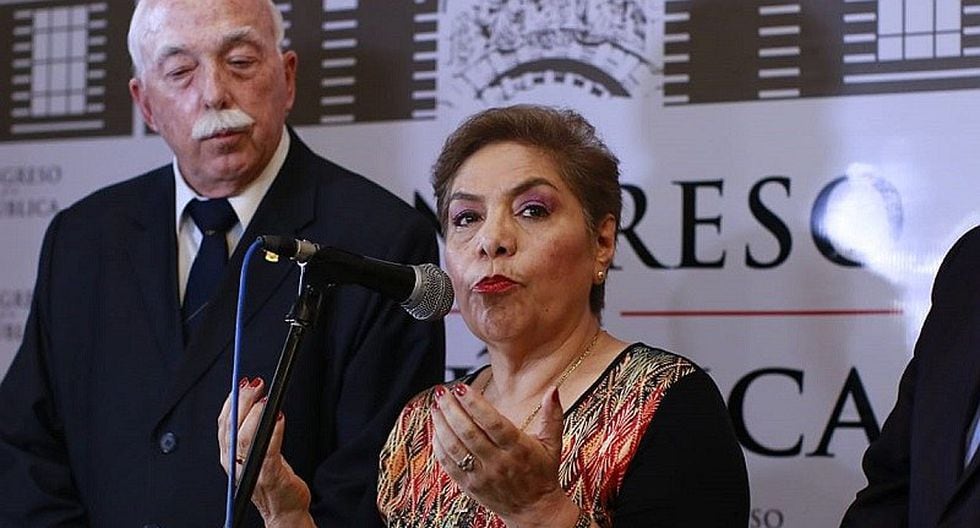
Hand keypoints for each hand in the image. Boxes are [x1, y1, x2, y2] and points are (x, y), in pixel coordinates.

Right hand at [217, 377, 315, 527]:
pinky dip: (273, 430)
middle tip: (255, 384)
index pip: (224, 424)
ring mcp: (250, 471)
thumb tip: (255, 397)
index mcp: (229, 456)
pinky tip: (279, 417)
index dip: (231, 401)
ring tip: (265, 399)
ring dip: (256, 415)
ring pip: (245, 438)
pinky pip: (268, 450)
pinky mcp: (269, 476)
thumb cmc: (271, 479)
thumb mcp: (255, 452)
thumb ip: (251, 430)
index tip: (240, 383)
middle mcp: (234, 463)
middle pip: (232, 428)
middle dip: (243, 401)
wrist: (284, 510)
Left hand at [430, 383, 581, 527]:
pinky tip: (437, 429)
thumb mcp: (552, 444)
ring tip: (436, 406)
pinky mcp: (469, 485)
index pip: (492, 423)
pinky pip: (448, 464)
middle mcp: (498, 463)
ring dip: (441, 424)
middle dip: (452, 409)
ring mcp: (482, 475)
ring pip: (455, 447)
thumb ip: (552, 415)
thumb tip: (552, 390)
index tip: (461, 388)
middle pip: (469, 433)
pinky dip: (439, 445)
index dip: (474, 404)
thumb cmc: (542, 473)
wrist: (534, 510)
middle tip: (442, 392)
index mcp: (518, 449)